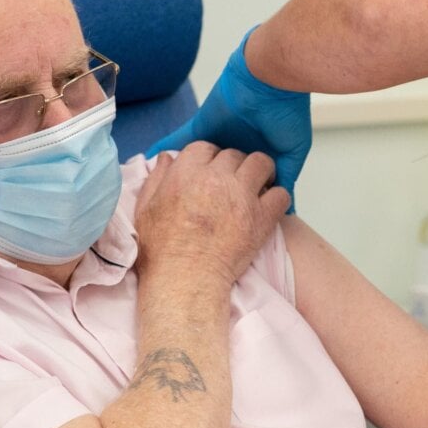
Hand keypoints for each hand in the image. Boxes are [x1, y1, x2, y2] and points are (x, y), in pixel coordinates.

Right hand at [134, 142, 291, 288]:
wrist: (185, 280)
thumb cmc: (162, 250)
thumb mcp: (145, 209)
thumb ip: (156, 179)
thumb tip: (167, 158)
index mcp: (186, 173)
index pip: (205, 147)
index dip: (209, 158)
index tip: (211, 171)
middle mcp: (215, 179)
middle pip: (233, 154)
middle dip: (233, 166)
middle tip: (233, 183)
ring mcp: (242, 196)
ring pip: (261, 163)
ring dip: (260, 172)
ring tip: (258, 185)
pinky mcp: (262, 217)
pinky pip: (281, 194)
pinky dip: (277, 198)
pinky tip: (269, 207)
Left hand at [149, 29, 310, 205]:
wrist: (269, 83)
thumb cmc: (286, 113)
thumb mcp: (293, 152)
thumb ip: (286, 177)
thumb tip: (286, 206)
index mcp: (255, 157)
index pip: (241, 187)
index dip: (234, 203)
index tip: (224, 223)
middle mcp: (233, 150)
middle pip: (214, 181)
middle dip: (206, 196)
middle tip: (196, 215)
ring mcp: (215, 139)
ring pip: (194, 166)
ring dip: (184, 180)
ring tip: (171, 200)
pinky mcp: (200, 128)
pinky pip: (176, 142)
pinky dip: (164, 152)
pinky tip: (150, 166)